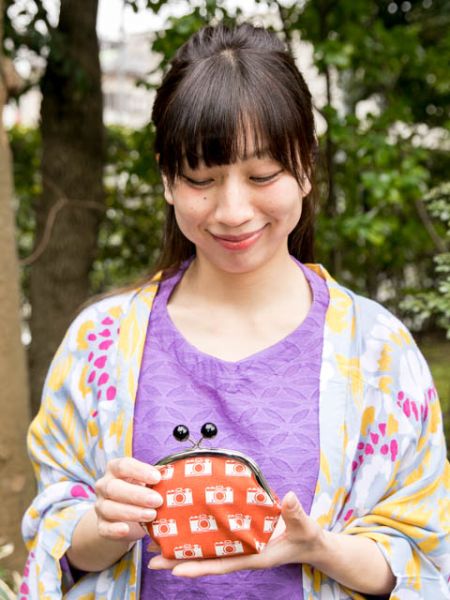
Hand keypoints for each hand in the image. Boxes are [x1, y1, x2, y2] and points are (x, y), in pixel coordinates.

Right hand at [94, 457, 161, 543]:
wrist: (126, 515)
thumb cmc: (140, 490)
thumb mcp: (146, 481)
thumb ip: (154, 477)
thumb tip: (169, 472)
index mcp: (115, 469)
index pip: (123, 465)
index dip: (140, 471)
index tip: (157, 478)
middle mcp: (104, 485)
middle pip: (114, 488)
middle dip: (137, 495)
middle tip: (158, 500)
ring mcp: (100, 505)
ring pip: (109, 508)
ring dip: (131, 512)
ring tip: (152, 515)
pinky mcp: (101, 525)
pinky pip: (104, 528)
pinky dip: (114, 530)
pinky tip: (126, 529)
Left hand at [148, 491, 325, 576]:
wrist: (308, 542)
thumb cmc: (306, 537)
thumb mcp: (304, 526)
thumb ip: (296, 513)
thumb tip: (289, 497)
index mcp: (254, 556)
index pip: (222, 564)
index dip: (199, 568)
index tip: (175, 570)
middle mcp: (242, 554)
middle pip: (206, 560)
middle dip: (179, 561)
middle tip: (150, 559)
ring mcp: (238, 547)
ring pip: (206, 551)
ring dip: (182, 550)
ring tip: (155, 546)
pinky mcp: (238, 538)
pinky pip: (214, 540)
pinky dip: (197, 537)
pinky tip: (182, 529)